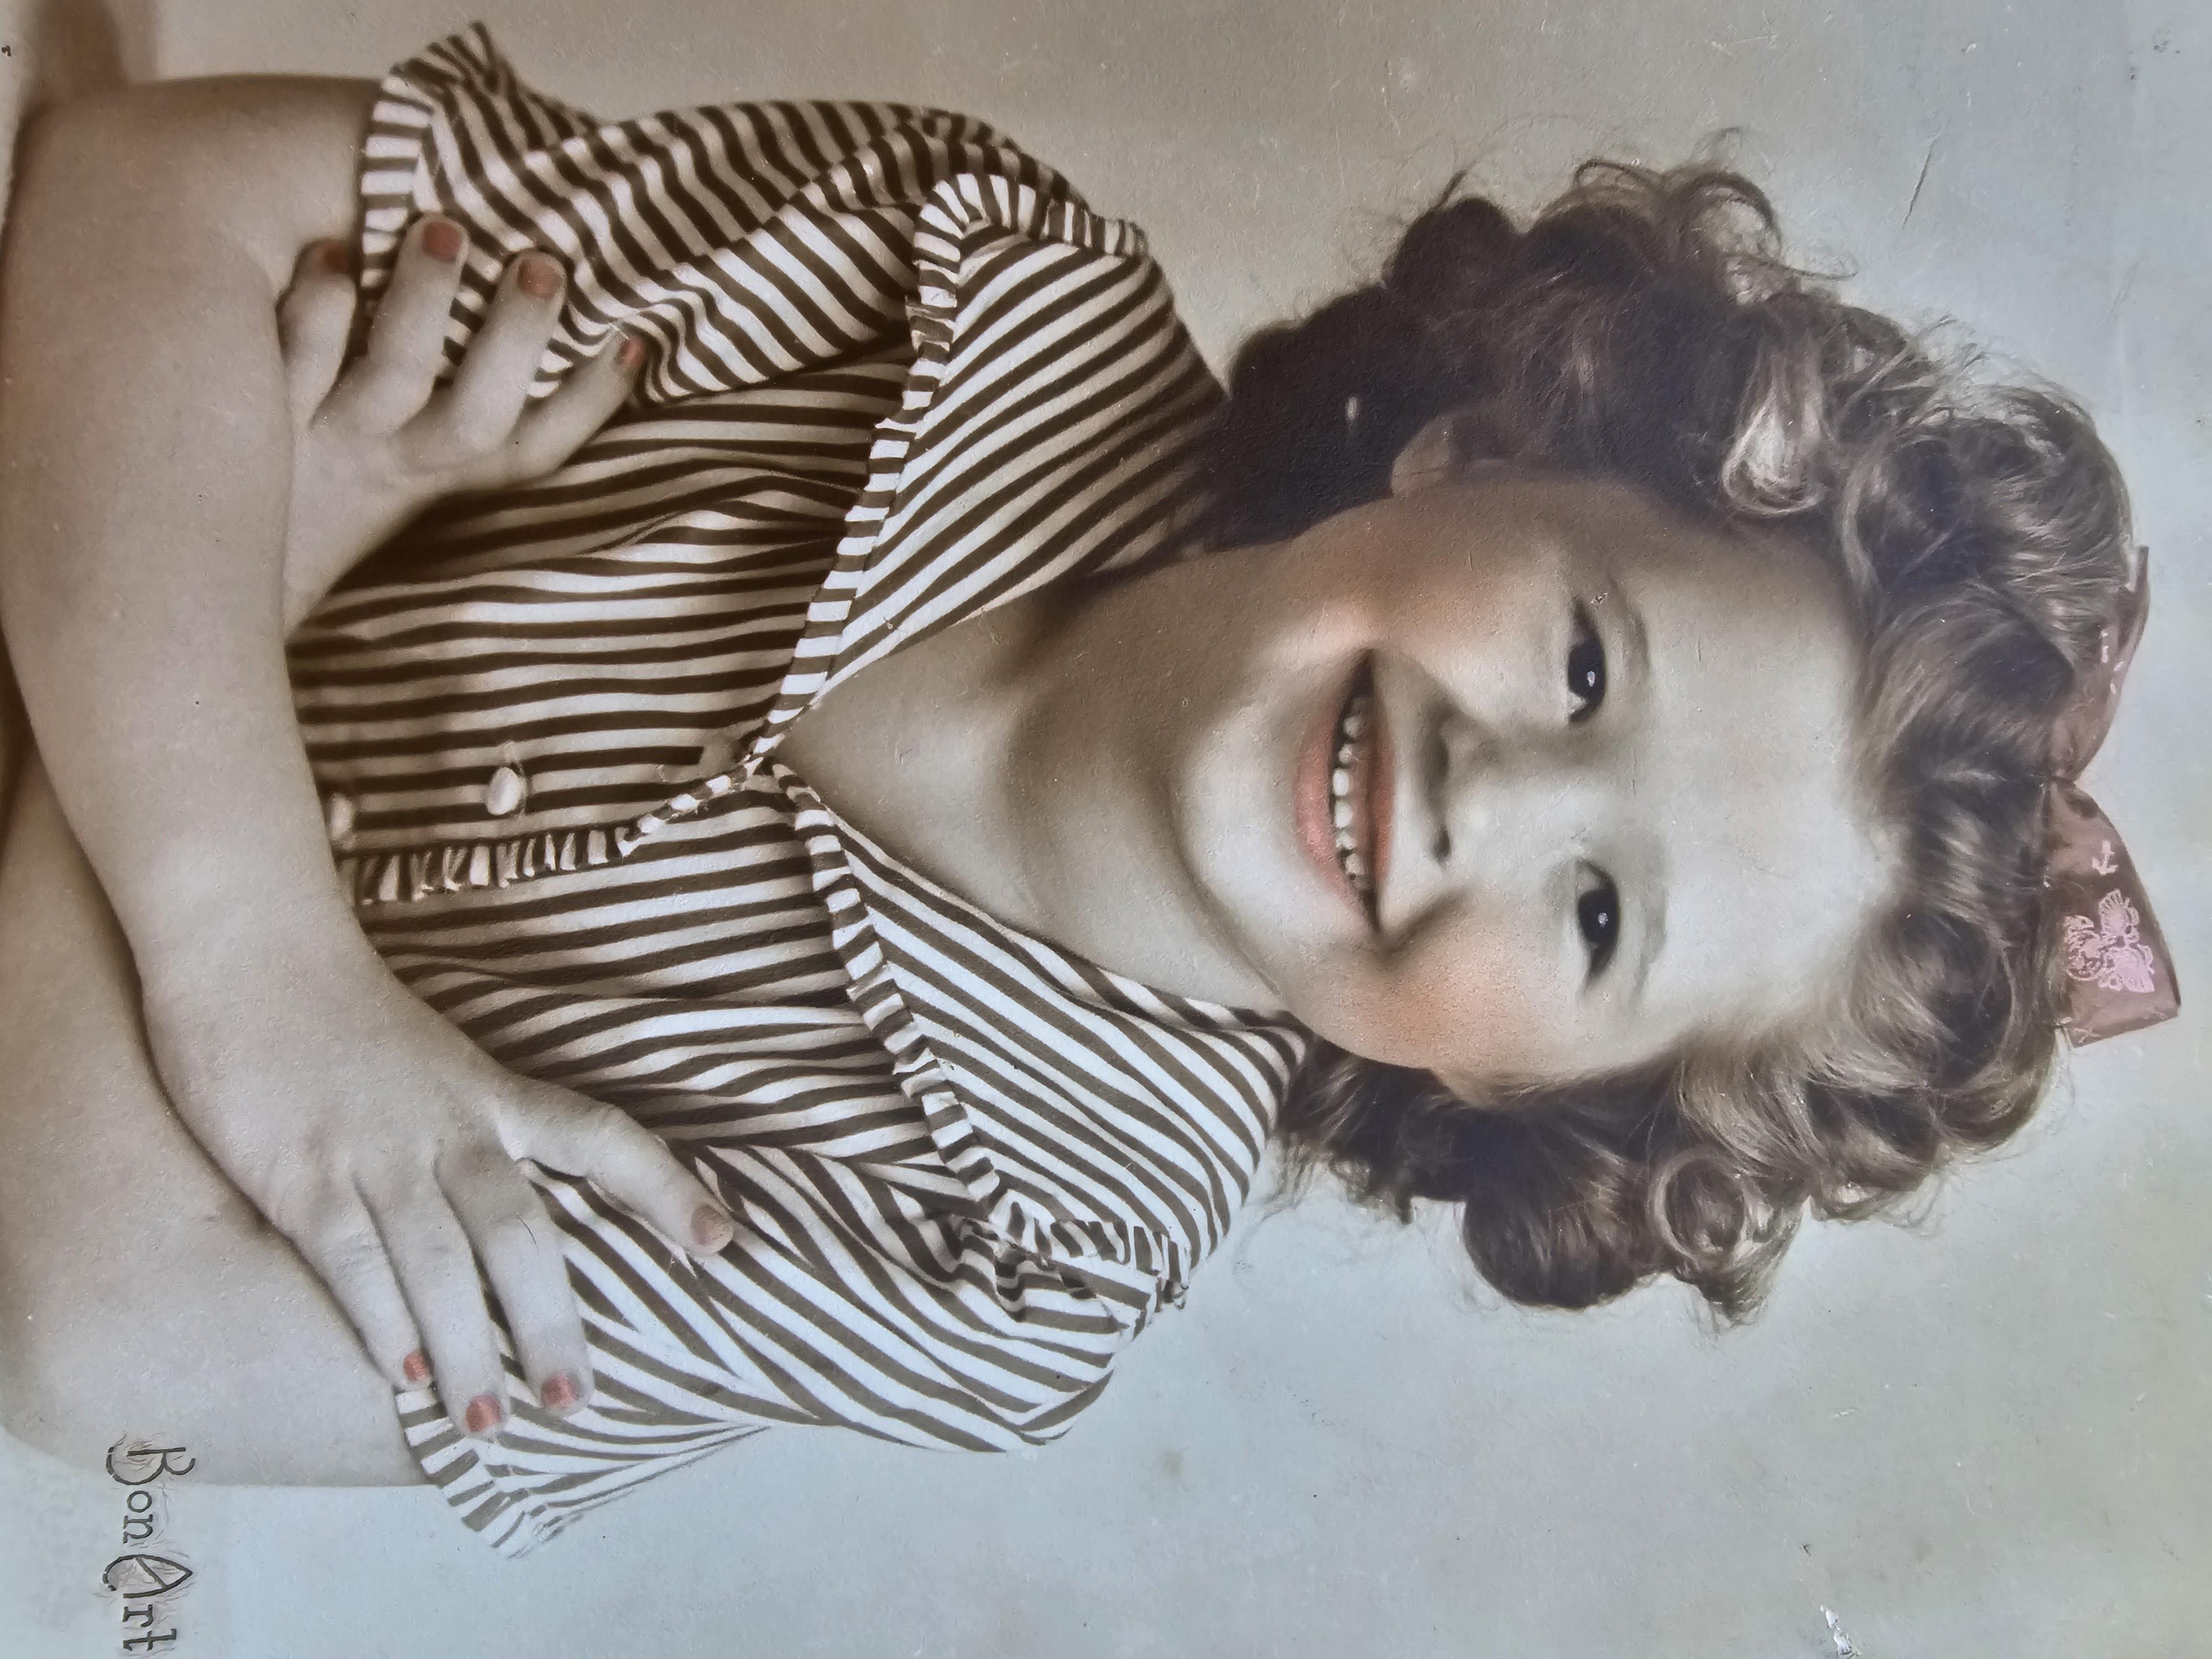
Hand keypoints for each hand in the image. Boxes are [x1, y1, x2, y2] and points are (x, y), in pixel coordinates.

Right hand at [141, 919, 736, 1438]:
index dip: (665, 1189)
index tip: (721, 1242)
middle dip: (552, 1323)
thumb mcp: (442, 1064)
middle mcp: (451, 1126)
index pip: (603, 1136)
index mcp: (495, 1093)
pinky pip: (355, 1263)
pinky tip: (404, 1378)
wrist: (253, 950)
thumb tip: (522, 1212)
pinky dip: (384, 1326)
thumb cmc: (349, 1020)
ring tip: (488, 1424)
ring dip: (469, 1352)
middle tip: (575, 1400)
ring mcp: (378, 1151)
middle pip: (522, 1233)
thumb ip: (483, 1129)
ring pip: (442, 1265)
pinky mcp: (304, 1175)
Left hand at [272, 214, 643, 626]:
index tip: (635, 338)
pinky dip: (313, 303)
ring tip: (442, 228)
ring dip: (421, 302)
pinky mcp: (257, 417)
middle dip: (518, 341)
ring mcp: (330, 440)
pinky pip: (289, 357)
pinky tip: (331, 250)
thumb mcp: (408, 470)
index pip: (537, 448)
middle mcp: (397, 464)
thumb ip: (466, 406)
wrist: (215, 560)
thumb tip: (539, 305)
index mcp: (444, 479)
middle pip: (477, 420)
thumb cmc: (329, 490)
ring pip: (391, 379)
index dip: (591, 400)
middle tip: (544, 266)